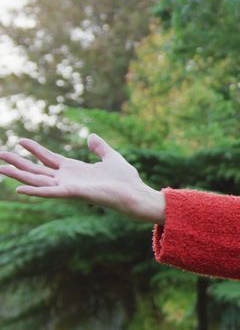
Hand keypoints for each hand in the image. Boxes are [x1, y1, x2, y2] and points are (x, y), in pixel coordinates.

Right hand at [0, 134, 164, 223]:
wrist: (136, 193)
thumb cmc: (126, 180)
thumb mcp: (111, 157)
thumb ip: (100, 147)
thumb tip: (91, 135)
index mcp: (75, 170)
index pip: (49, 158)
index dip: (35, 150)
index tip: (20, 140)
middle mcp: (68, 179)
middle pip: (37, 170)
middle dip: (18, 162)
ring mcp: (69, 187)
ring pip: (38, 180)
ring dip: (19, 175)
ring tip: (0, 168)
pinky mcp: (74, 193)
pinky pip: (50, 192)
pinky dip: (35, 191)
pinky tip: (19, 188)